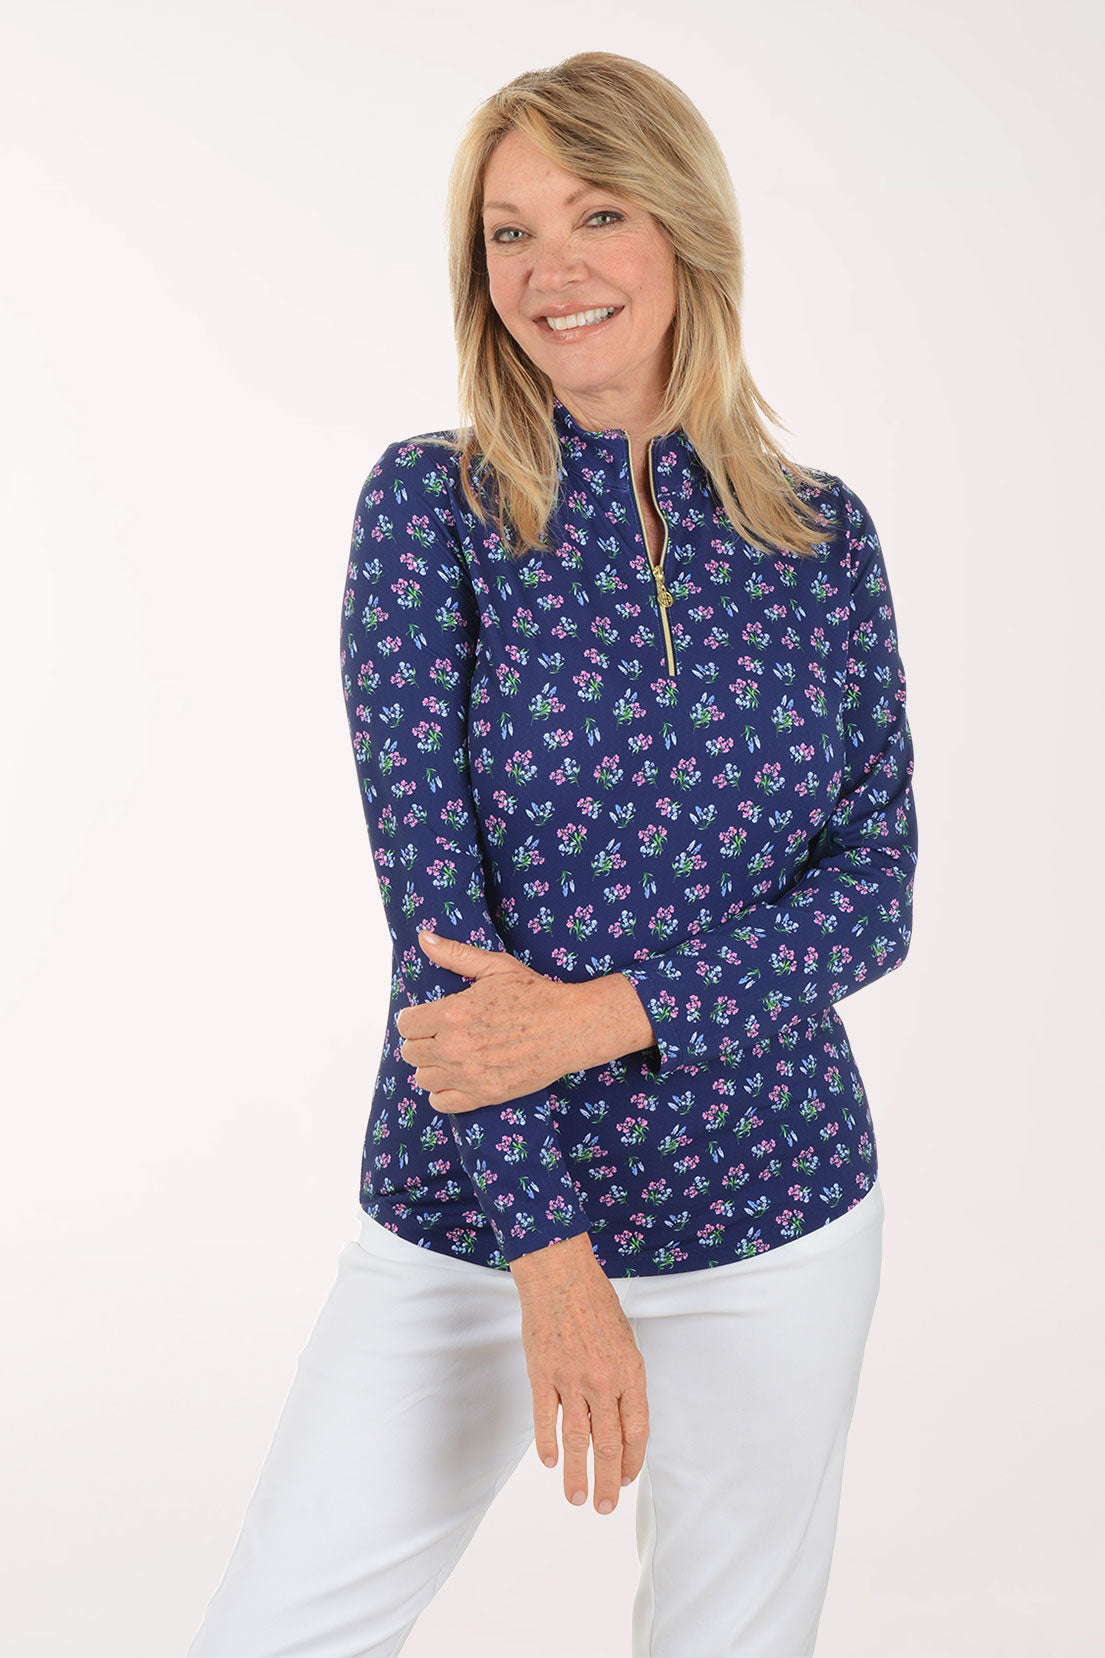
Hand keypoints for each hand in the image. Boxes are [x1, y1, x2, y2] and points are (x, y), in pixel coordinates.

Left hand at [394, 930, 582, 1112]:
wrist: (570, 1027)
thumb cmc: (535, 994)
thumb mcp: (495, 967)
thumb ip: (455, 954)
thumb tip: (424, 937)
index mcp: (453, 1012)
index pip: (406, 1025)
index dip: (414, 1019)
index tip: (426, 1018)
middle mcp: (455, 1046)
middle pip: (410, 1052)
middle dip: (422, 1041)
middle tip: (441, 1035)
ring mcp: (469, 1074)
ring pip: (422, 1078)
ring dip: (431, 1066)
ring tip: (450, 1056)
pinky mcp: (485, 1095)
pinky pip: (442, 1102)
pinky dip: (443, 1092)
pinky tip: (456, 1077)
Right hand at [512, 1236, 649, 1515]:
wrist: (560, 1275)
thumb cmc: (595, 1303)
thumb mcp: (625, 1340)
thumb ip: (625, 1380)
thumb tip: (622, 1419)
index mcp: (630, 1372)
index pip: (636, 1430)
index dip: (631, 1460)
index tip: (624, 1479)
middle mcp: (603, 1380)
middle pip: (608, 1443)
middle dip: (607, 1482)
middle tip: (604, 1508)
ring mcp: (571, 1379)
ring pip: (576, 1439)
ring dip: (577, 1474)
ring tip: (576, 1499)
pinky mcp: (542, 1374)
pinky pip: (545, 1418)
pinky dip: (547, 1444)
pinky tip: (550, 1463)